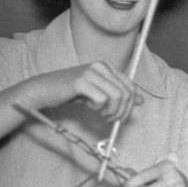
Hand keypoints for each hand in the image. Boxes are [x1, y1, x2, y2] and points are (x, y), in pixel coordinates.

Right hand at [26, 63, 142, 121]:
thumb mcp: (100, 92)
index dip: (130, 105)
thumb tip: (142, 100)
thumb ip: (119, 94)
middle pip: (126, 93)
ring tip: (101, 114)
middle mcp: (101, 66)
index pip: (131, 87)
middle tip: (112, 120)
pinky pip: (102, 100)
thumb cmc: (73, 92)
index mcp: (108, 67)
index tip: (122, 117)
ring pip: (117, 97)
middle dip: (122, 112)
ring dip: (111, 112)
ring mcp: (91, 72)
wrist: (46, 90)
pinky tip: (90, 107)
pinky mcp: (81, 81)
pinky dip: (99, 108)